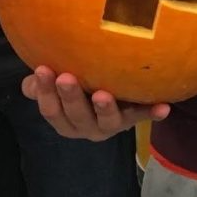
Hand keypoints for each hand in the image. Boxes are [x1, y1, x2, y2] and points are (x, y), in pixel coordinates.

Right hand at [21, 66, 170, 140]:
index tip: (42, 69)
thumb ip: (42, 82)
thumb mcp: (57, 86)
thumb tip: (33, 72)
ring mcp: (111, 125)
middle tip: (66, 77)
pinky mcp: (132, 119)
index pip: (51, 109)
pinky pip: (142, 117)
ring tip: (102, 95)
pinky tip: (164, 108)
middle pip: (76, 116)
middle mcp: (86, 128)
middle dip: (71, 97)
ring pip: (106, 121)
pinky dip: (152, 113)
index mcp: (65, 121)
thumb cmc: (78, 89)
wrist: (112, 102)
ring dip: (104, 108)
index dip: (44, 92)